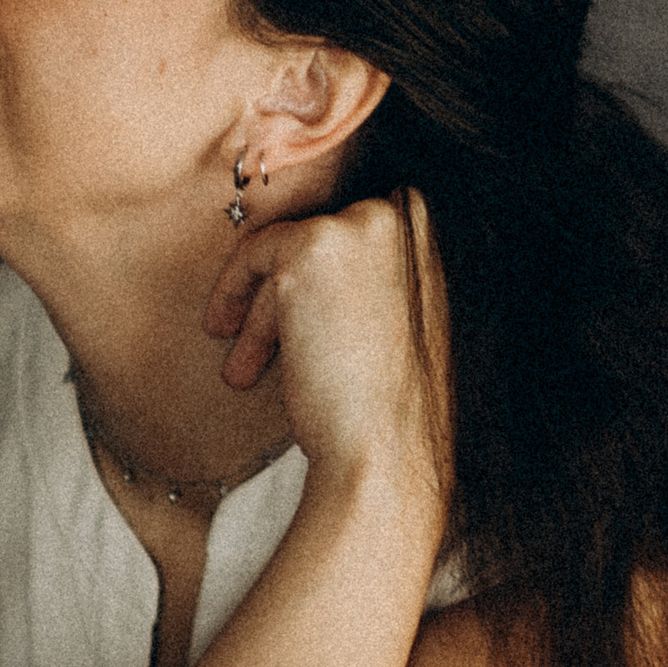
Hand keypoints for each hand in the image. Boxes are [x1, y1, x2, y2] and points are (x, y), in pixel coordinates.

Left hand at [204, 189, 451, 491]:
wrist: (386, 452)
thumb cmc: (394, 410)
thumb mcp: (401, 326)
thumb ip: (376, 283)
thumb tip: (324, 269)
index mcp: (438, 234)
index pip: (358, 227)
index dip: (319, 275)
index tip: (294, 312)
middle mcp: (407, 214)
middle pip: (320, 233)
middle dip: (284, 290)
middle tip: (246, 333)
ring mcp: (363, 222)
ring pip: (286, 250)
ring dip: (261, 311)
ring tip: (242, 365)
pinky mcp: (315, 243)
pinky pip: (255, 254)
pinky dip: (234, 293)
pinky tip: (229, 341)